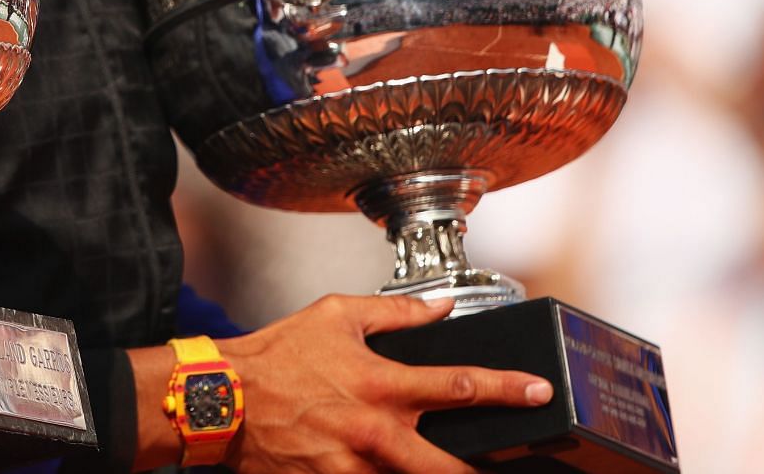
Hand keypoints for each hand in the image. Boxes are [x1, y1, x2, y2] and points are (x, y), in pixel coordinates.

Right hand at [220, 294, 554, 472]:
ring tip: (460, 472)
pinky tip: (398, 473)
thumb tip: (440, 306)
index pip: (459, 385)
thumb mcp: (336, 315)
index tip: (538, 391)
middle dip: (485, 471)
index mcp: (381, 383)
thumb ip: (395, 313)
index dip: (506, 388)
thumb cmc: (277, 356)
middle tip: (519, 467)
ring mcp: (355, 466)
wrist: (226, 398)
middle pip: (450, 465)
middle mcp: (376, 430)